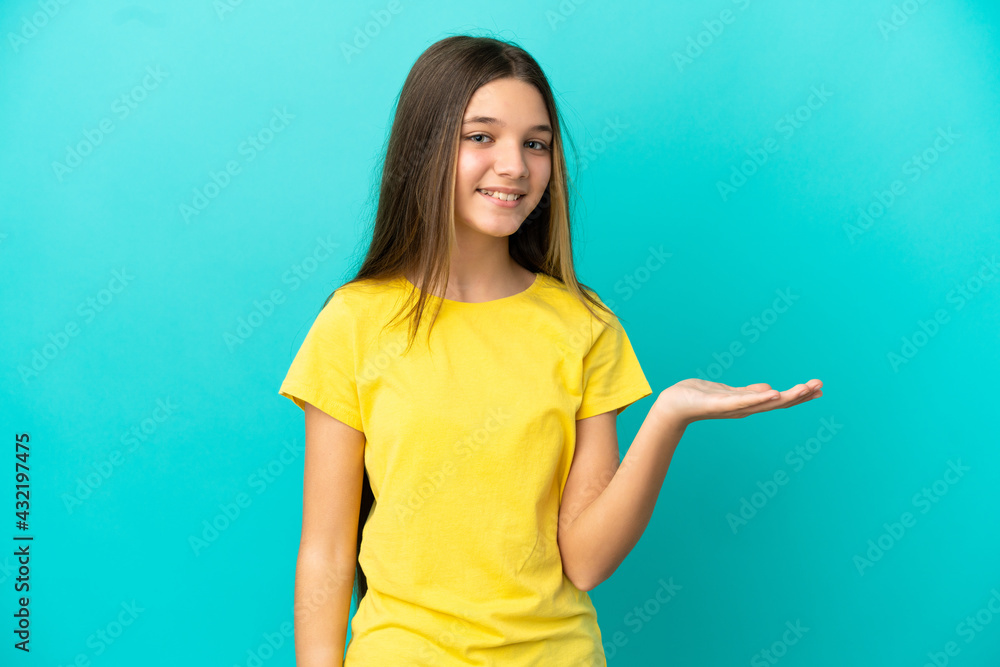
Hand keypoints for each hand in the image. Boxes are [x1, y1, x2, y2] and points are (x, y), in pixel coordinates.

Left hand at [653, 378, 822, 426]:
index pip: (778, 400)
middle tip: (820, 387)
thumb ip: (749, 392)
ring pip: (764, 402)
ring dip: (786, 396)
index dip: (798, 396)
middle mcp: (744, 408)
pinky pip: (742, 401)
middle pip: (778, 403)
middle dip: (800, 395)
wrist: (674, 404)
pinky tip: (773, 392)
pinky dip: (758, 397)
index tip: (818, 389)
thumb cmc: (699, 397)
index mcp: (747, 404)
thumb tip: (770, 388)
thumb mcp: (728, 392)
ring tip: (804, 388)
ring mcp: (733, 407)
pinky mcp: (720, 404)